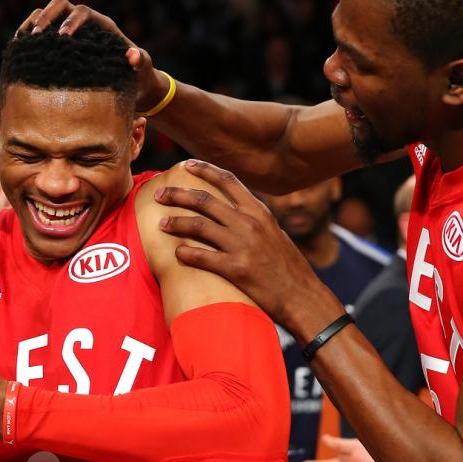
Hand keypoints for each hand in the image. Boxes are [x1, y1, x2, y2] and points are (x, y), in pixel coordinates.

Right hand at [17, 0, 166, 109]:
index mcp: (103, 25)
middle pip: (59, 5)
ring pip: (46, 15)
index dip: (72, 20)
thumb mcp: (143, 68)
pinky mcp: (60, 46)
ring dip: (32, 23)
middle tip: (36, 37)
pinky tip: (19, 51)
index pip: (83, 12)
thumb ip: (140, 61)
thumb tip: (131, 54)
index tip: (63, 37)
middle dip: (46, 17)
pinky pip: (41, 34)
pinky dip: (29, 37)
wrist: (133, 86)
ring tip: (22, 41)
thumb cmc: (139, 75)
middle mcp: (85, 24)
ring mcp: (71, 32)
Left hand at [154, 160, 343, 336]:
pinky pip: (203, 256)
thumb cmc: (289, 268)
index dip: (205, 170)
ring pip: (199, 225)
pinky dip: (186, 253)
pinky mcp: (237, 269)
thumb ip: (256, 220)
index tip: (186, 165)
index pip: (228, 181)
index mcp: (259, 212)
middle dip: (178, 194)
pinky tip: (177, 253)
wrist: (302, 297)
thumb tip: (238, 210)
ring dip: (176, 222)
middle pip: (205, 200)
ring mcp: (243, 245)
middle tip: (159, 194)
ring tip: (161, 223)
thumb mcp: (276, 234)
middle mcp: (250, 223)